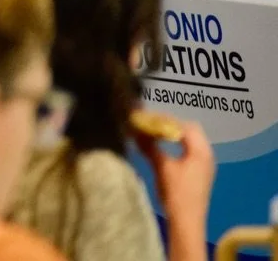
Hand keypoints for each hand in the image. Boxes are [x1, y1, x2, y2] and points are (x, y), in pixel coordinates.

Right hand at [135, 120, 213, 254]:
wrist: (187, 221)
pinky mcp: (200, 172)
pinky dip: (176, 145)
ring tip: (153, 136)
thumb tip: (135, 130)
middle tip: (149, 126)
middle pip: (190, 130)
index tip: (146, 119)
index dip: (164, 120)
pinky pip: (189, 150)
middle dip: (169, 125)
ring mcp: (205, 164)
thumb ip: (150, 147)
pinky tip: (163, 150)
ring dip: (172, 136)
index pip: (184, 125)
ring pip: (190, 141)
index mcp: (201, 150)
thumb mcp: (162, 167)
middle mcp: (207, 154)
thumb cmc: (177, 193)